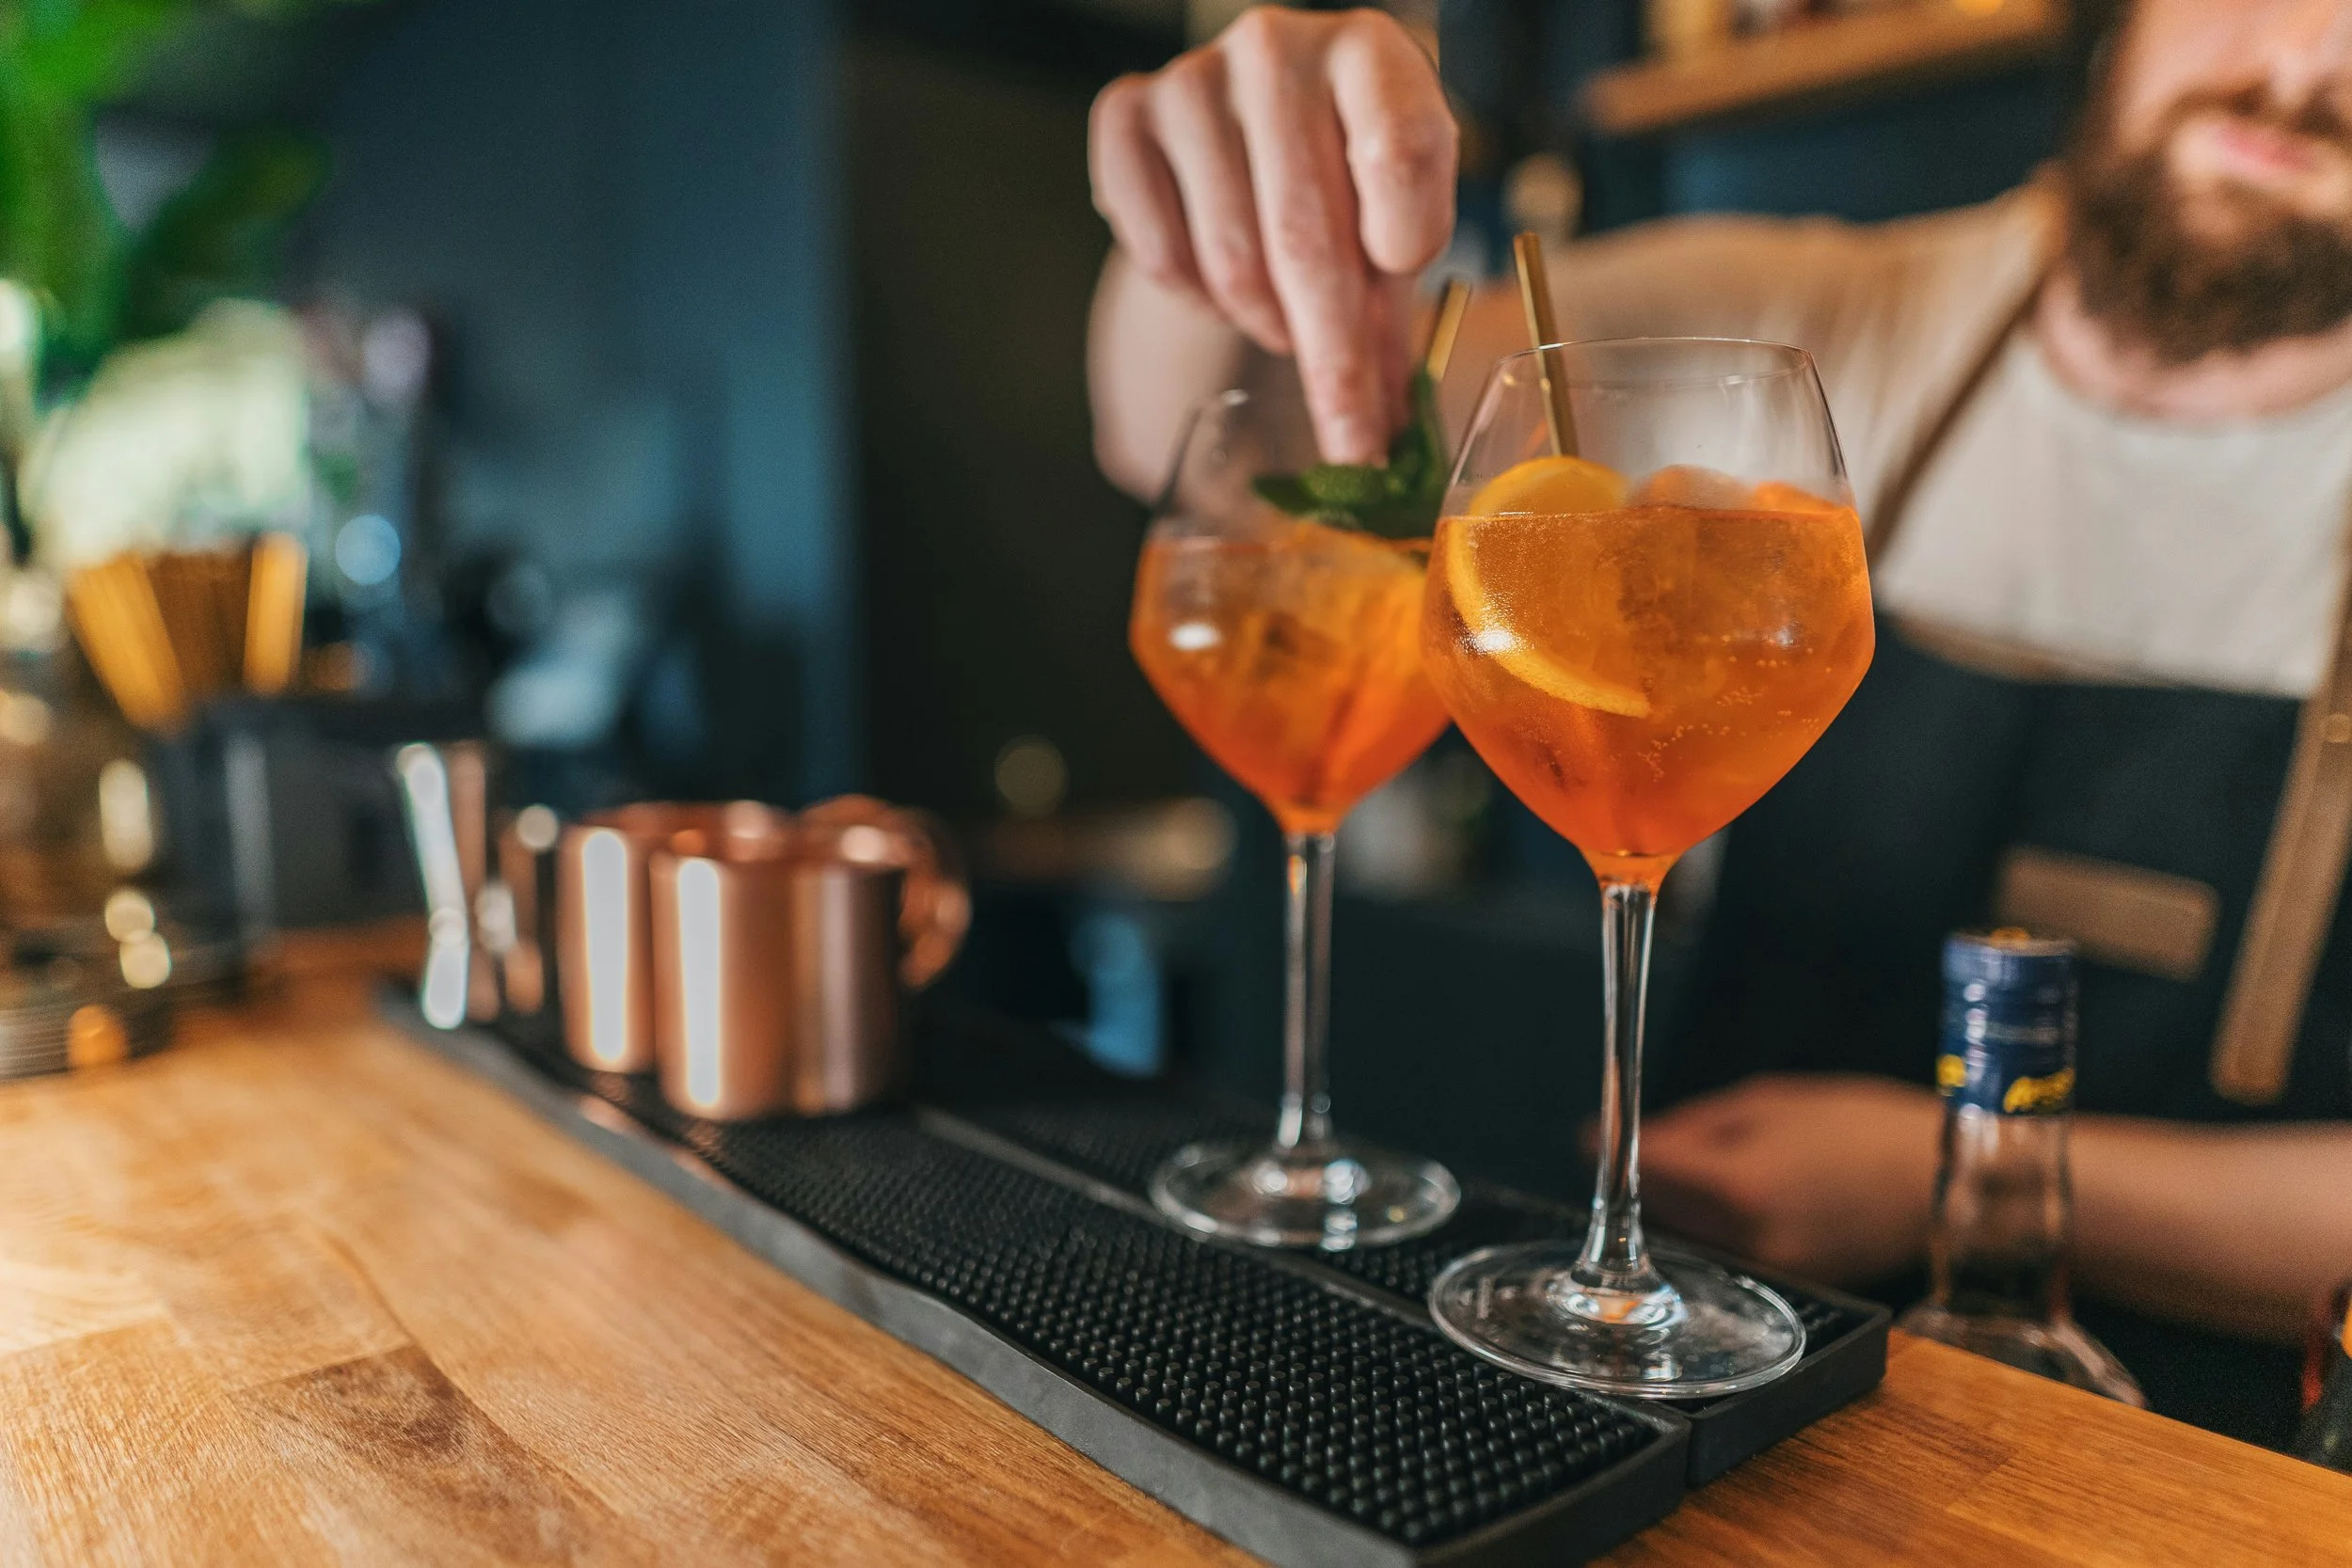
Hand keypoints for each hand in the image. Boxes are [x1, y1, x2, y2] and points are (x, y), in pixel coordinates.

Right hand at [1089, 8, 1456, 463]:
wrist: (1249, 140)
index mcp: (1373, 55)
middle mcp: (1280, 48)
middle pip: (1309, 236)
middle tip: (1352, 440)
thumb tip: (1391, 436)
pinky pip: (1157, 251)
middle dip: (1334, 359)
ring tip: (1281, 320)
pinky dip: (1192, 296)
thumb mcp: (1392, 231)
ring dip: (1263, 321)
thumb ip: (1396, 315)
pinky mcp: (1125, 114)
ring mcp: (1196, 80)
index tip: (1402, 323)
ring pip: (1231, 259)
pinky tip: (1216, 280)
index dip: (1407, 247)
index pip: (1402, 154)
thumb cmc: (1340, 190)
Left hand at [1631, 1074, 1941, 1286]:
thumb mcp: (1770, 1102)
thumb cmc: (1864, 1127)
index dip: (1606, 1147)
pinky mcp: (1790, 1290)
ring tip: (1699, 1171)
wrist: (1949, 1185)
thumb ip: (1693, 1128)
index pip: (1643, 1171)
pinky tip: (1737, 1201)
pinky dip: (1716, 1230)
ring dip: (1677, 1208)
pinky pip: (1727, 1257)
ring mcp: (1768, 1275)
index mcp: (1737, 1188)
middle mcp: (1745, 1243)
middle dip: (1642, 1181)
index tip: (1590, 1134)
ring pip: (1688, 1240)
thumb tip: (1632, 1139)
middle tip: (1637, 1147)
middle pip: (1656, 1214)